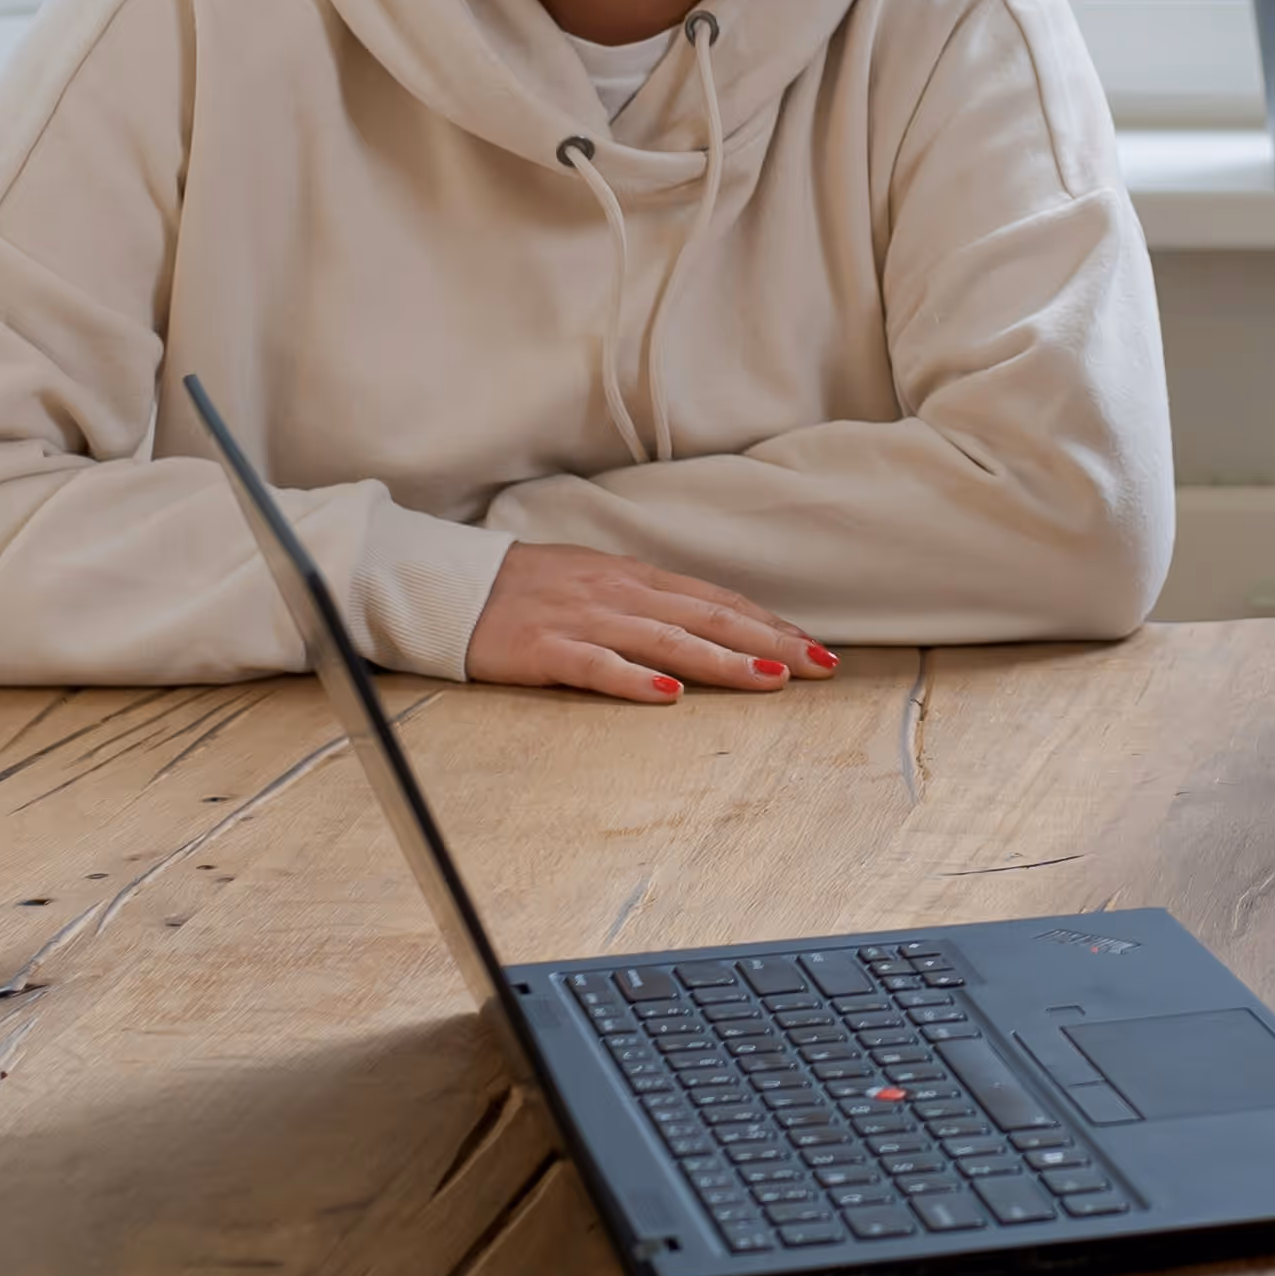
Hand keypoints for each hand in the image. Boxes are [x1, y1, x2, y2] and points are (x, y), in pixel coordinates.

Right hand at [466, 543, 834, 703]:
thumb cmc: (529, 587)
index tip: (813, 647)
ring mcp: (585, 620)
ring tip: (770, 679)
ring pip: (667, 640)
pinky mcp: (547, 649)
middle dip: (769, 642)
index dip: (768, 623)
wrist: (454, 584)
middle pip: (709, 618)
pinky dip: (635, 680)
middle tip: (820, 667)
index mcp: (636, 579)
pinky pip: (597, 666)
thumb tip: (705, 620)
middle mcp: (621, 594)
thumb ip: (648, 600)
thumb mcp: (598, 581)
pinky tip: (669, 696)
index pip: (717, 601)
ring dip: (723, 660)